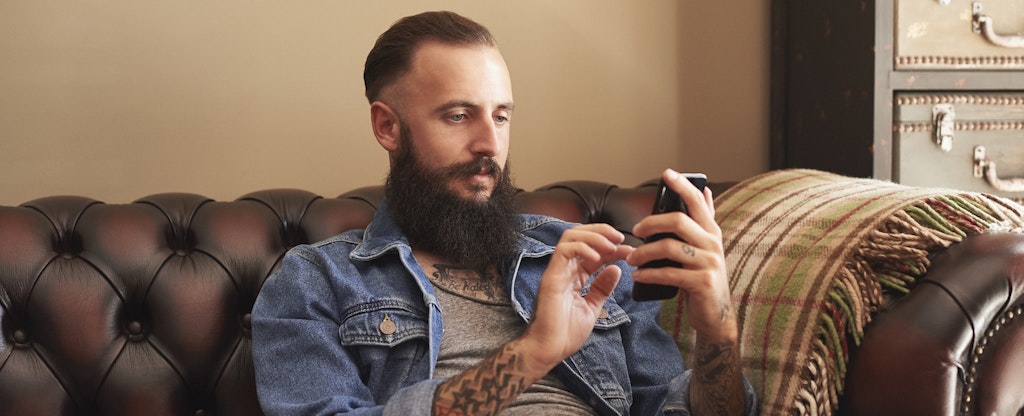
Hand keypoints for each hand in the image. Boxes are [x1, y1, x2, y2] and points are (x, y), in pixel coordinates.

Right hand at [520, 223, 633, 372]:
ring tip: (611, 246)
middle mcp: (564, 269)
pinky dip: (583, 248)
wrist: (549, 349)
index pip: (593, 250)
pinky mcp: (552, 276)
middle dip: (603, 232)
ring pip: (571, 236)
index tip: (629, 250)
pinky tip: (598, 258)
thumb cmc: (565, 332)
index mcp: (574, 276)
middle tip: (621, 239)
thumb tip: (616, 269)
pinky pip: (564, 251)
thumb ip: (602, 288)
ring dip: (595, 236)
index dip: (612, 246)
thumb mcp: (592, 307)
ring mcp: (557, 270)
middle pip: (580, 235)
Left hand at [627, 169, 736, 342]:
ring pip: (670, 247)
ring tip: (631, 258)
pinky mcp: (702, 282)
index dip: (683, 186)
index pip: (697, 202)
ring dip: (644, 252)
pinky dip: (649, 273)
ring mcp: (709, 263)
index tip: (667, 174)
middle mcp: (713, 244)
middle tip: (635, 230)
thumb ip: (704, 220)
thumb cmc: (703, 277)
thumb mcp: (706, 247)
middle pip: (679, 222)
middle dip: (652, 223)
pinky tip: (638, 275)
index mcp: (711, 232)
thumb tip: (705, 190)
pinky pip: (669, 273)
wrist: (715, 314)